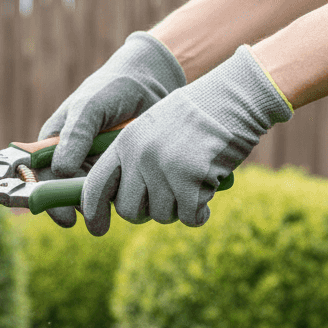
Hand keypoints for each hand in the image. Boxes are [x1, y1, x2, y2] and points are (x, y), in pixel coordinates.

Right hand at [38, 32, 185, 226]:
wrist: (152, 80)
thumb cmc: (113, 87)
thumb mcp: (91, 106)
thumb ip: (75, 135)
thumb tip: (59, 170)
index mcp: (53, 143)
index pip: (40, 176)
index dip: (48, 199)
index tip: (65, 215)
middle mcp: (69, 157)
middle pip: (62, 192)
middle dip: (75, 209)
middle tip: (93, 221)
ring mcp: (93, 164)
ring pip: (88, 195)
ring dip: (97, 208)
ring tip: (111, 216)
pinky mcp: (116, 168)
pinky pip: (112, 190)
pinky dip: (118, 199)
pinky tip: (129, 201)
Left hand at [80, 45, 292, 235]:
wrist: (234, 98)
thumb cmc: (194, 118)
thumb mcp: (152, 130)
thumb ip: (133, 161)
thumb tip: (121, 204)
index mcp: (125, 143)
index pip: (95, 185)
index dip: (93, 211)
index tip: (96, 229)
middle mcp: (140, 156)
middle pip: (128, 210)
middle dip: (146, 213)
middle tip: (166, 201)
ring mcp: (164, 168)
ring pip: (161, 215)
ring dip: (178, 209)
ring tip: (192, 183)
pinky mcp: (191, 179)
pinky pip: (189, 216)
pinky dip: (199, 213)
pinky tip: (208, 191)